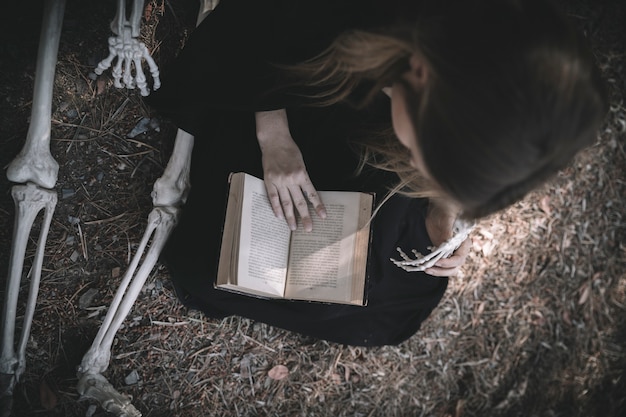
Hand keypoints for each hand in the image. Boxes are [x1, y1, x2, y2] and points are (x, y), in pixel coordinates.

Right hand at [255, 110, 326, 230]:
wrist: (275, 141)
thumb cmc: (290, 150)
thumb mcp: (302, 163)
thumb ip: (303, 179)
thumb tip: (307, 195)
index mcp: (302, 174)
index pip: (312, 194)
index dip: (318, 206)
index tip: (323, 216)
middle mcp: (291, 179)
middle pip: (299, 202)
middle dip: (305, 217)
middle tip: (308, 229)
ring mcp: (279, 181)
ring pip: (286, 203)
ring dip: (290, 217)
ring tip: (293, 228)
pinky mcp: (269, 181)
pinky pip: (273, 197)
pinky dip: (276, 208)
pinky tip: (279, 217)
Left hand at [424, 199, 470, 276]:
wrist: (438, 209)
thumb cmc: (446, 210)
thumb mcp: (446, 218)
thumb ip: (447, 231)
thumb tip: (447, 244)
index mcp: (464, 242)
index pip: (459, 258)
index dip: (448, 262)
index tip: (437, 262)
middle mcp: (459, 249)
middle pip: (455, 267)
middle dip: (442, 271)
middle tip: (429, 269)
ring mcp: (451, 252)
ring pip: (448, 269)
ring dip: (438, 271)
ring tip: (426, 269)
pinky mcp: (442, 252)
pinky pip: (440, 264)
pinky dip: (434, 267)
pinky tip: (424, 265)